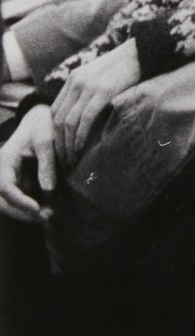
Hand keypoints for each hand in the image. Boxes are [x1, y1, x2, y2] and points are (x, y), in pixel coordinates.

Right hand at [0, 106, 56, 222]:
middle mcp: (1, 172)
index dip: (20, 201)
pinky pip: (18, 198)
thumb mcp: (46, 141)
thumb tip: (48, 192)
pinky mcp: (17, 181)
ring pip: (8, 203)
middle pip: (3, 201)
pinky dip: (29, 206)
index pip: (5, 188)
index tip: (38, 209)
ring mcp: (8, 177)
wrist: (38, 118)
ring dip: (25, 212)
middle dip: (22, 212)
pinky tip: (48, 210)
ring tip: (49, 216)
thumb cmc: (42, 125)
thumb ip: (47, 165)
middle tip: (47, 218)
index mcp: (4, 161)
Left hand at [52, 39, 140, 160]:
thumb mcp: (102, 76)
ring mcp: (89, 85)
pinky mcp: (103, 91)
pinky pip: (85, 118)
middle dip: (59, 142)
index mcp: (74, 78)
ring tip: (72, 158)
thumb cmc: (128, 67)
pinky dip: (80, 135)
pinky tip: (81, 147)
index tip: (62, 148)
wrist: (145, 51)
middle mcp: (77, 81)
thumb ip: (91, 91)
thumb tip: (87, 117)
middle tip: (64, 159)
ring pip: (69, 121)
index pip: (55, 111)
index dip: (55, 132)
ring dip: (68, 143)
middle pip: (59, 118)